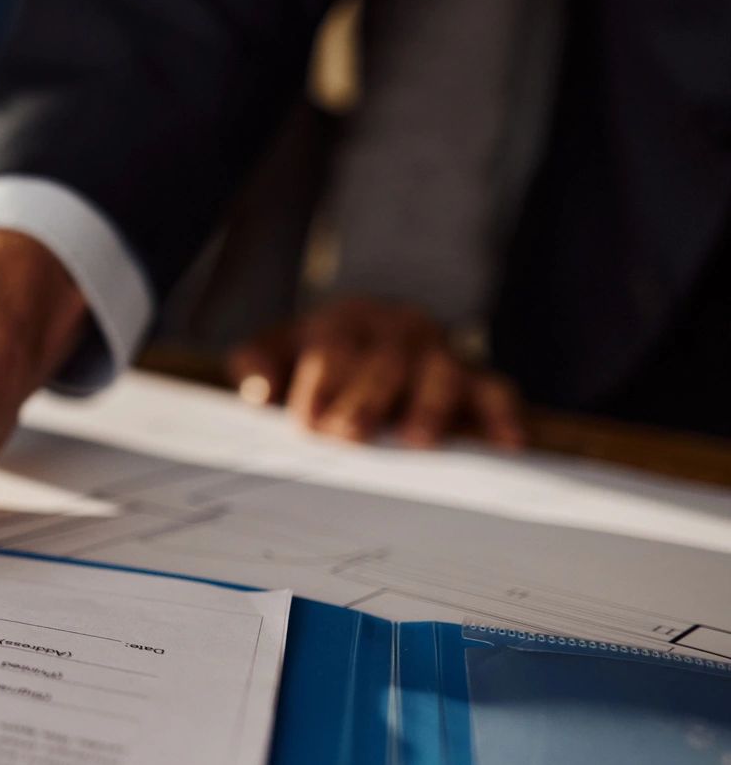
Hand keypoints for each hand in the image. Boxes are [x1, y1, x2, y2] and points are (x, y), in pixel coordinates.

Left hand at [229, 297, 526, 448]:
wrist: (371, 326)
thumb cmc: (317, 352)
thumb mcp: (278, 346)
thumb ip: (257, 363)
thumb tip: (259, 393)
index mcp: (347, 320)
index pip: (335, 350)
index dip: (321, 385)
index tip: (308, 422)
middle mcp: (399, 329)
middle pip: (386, 364)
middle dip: (367, 400)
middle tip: (349, 436)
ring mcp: (440, 352)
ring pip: (442, 374)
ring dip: (430, 407)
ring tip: (418, 441)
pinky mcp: (474, 377)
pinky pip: (495, 391)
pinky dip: (503, 416)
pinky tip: (507, 445)